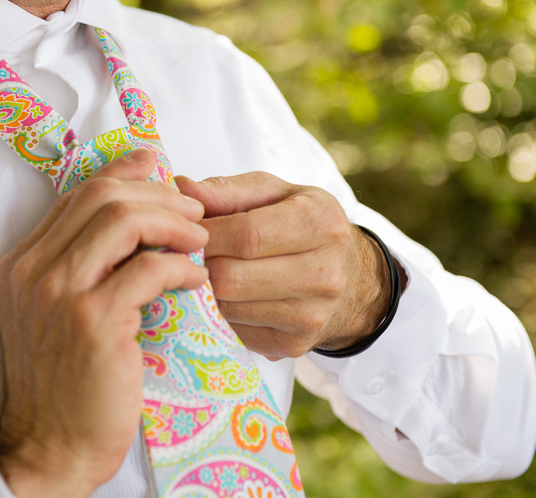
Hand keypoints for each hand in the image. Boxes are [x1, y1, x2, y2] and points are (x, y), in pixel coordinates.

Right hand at [0, 149, 208, 497]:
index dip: (121, 173)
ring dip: (172, 223)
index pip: (75, 195)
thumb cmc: (63, 385)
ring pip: (123, 221)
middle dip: (156, 194)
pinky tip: (195, 279)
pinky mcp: (92, 321)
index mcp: (20, 264)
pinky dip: (181, 266)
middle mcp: (31, 271)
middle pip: (100, 197)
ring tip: (199, 240)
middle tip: (193, 212)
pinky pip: (148, 269)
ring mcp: (58, 294)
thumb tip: (132, 224)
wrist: (50, 448)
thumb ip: (78, 269)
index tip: (155, 164)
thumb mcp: (54, 317)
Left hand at [175, 172, 390, 358]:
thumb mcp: (276, 194)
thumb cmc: (305, 225)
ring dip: (205, 289)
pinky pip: (234, 330)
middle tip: (186, 253)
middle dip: (199, 263)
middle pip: (232, 276)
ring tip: (203, 270)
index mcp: (321, 224)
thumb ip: (228, 190)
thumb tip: (181, 189)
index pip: (246, 234)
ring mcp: (310, 315)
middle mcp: (324, 273)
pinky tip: (224, 295)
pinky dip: (219, 313)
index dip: (204, 232)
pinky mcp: (293, 345)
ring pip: (228, 306)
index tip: (184, 228)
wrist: (354, 280)